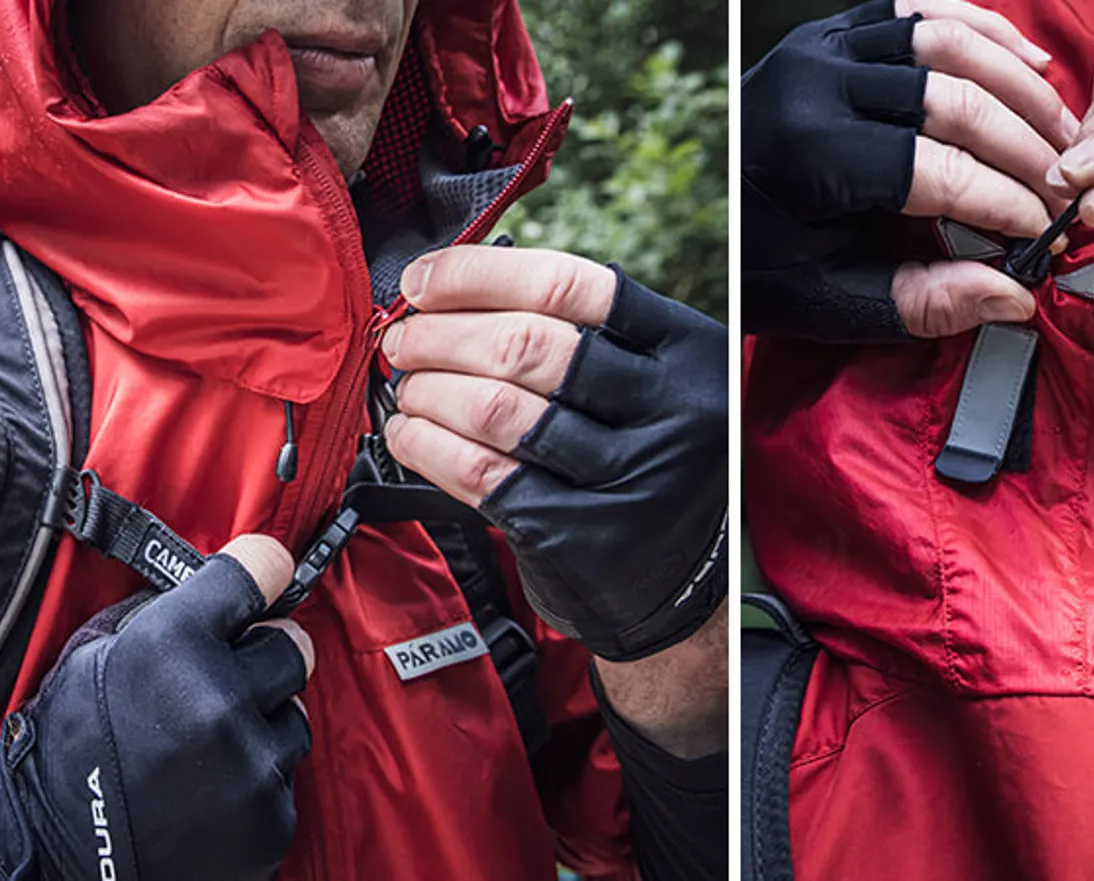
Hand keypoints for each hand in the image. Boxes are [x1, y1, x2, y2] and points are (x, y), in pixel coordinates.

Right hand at [0, 536, 311, 880]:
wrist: (53, 855)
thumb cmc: (68, 750)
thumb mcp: (95, 654)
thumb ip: (165, 614)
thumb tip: (219, 587)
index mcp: (173, 643)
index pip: (262, 570)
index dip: (262, 570)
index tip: (264, 575)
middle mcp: (221, 699)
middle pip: (293, 645)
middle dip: (262, 656)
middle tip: (226, 679)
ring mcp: (251, 763)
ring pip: (292, 717)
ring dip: (259, 726)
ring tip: (203, 750)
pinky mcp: (269, 817)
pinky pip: (284, 777)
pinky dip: (254, 782)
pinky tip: (207, 792)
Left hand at [380, 246, 725, 662]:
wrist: (679, 581)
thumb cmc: (647, 456)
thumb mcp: (652, 380)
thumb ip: (578, 331)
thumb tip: (448, 287)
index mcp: (689, 351)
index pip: (566, 285)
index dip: (476, 275)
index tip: (423, 281)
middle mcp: (670, 412)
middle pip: (524, 345)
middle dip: (440, 334)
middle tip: (404, 339)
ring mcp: (627, 480)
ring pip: (494, 409)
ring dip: (428, 389)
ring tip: (408, 387)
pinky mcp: (579, 538)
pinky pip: (479, 474)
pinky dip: (426, 446)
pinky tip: (407, 434)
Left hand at [742, 0, 1077, 340]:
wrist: (707, 213)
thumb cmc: (761, 259)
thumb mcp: (827, 298)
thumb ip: (917, 301)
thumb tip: (1010, 296)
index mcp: (807, 155)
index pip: (934, 171)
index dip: (1003, 202)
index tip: (1042, 232)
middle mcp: (812, 87)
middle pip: (952, 102)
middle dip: (1024, 147)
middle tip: (1065, 185)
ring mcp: (820, 50)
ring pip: (945, 43)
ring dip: (1014, 85)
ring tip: (1059, 131)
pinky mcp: (831, 34)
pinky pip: (918, 14)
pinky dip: (980, 33)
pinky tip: (1025, 65)